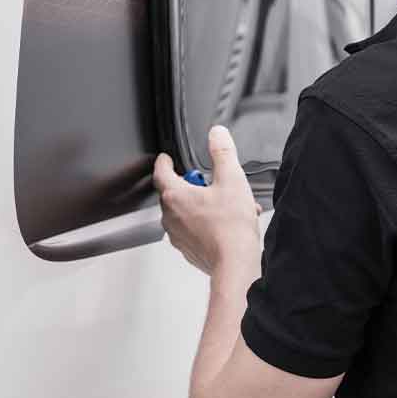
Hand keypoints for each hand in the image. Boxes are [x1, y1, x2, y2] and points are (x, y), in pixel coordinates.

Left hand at [154, 126, 262, 276]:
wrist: (234, 262)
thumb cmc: (230, 226)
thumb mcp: (232, 180)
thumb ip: (223, 153)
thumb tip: (217, 135)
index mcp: (176, 195)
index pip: (161, 172)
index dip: (164, 162)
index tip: (166, 159)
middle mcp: (171, 216)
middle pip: (174, 193)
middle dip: (191, 185)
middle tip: (211, 183)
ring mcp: (178, 235)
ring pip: (185, 213)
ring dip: (201, 206)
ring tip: (227, 206)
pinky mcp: (188, 249)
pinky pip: (193, 230)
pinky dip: (206, 224)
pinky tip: (227, 224)